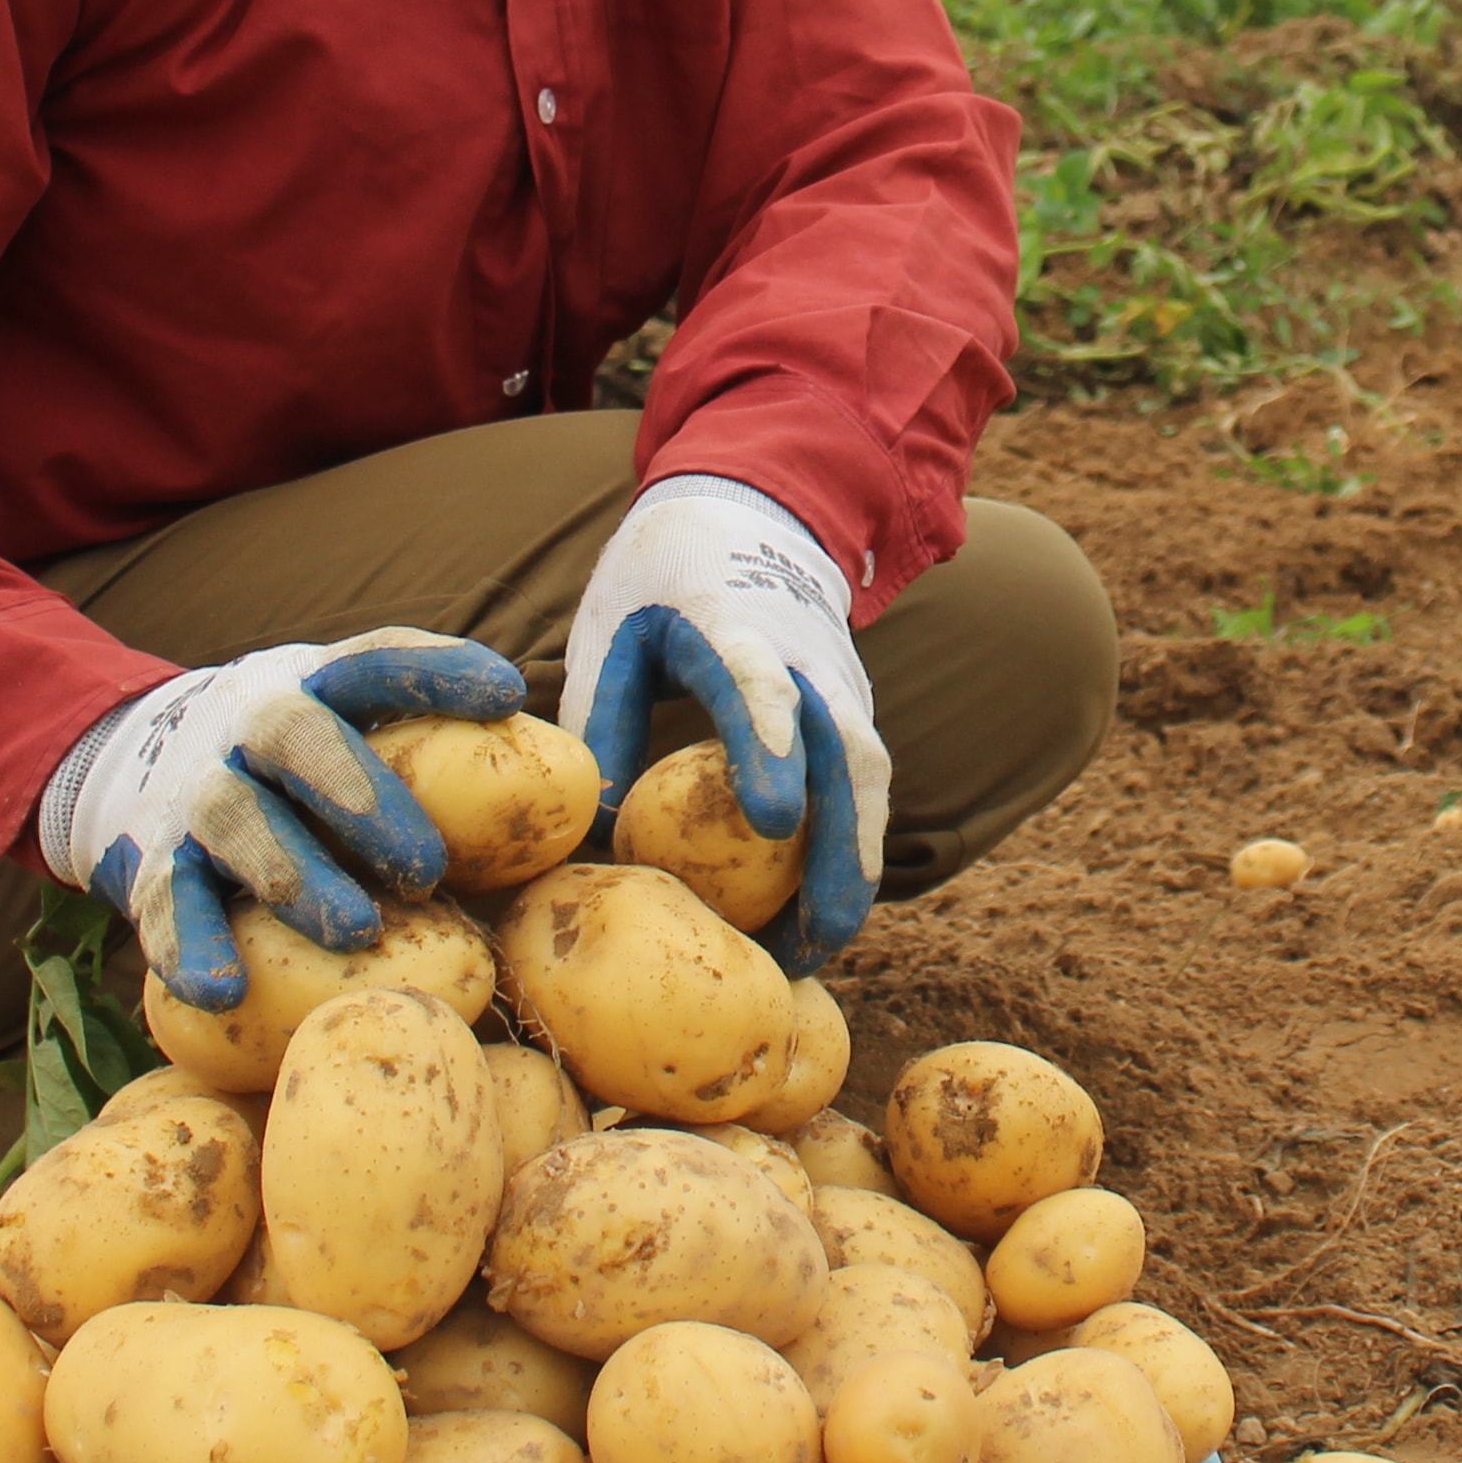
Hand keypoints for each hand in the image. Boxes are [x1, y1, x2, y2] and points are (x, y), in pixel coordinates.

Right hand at [40, 627, 515, 1009]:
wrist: (143, 761)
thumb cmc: (304, 761)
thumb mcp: (356, 729)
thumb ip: (443, 754)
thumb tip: (581, 793)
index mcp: (315, 685)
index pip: (376, 661)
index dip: (438, 670)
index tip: (507, 692)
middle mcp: (251, 726)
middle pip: (302, 740)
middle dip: (364, 799)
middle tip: (427, 866)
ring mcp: (197, 792)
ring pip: (239, 822)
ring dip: (295, 876)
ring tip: (357, 932)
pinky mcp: (153, 861)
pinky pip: (168, 903)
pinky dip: (190, 945)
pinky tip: (223, 990)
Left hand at [563, 476, 884, 974]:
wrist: (754, 513)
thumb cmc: (661, 578)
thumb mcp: (612, 629)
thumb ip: (601, 717)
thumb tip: (594, 831)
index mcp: (733, 622)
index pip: (759, 686)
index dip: (769, 749)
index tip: (772, 820)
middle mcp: (806, 656)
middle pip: (841, 755)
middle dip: (836, 848)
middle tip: (815, 938)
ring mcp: (841, 682)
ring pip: (867, 780)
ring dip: (853, 864)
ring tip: (822, 950)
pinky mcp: (853, 708)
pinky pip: (864, 785)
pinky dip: (853, 848)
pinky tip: (824, 915)